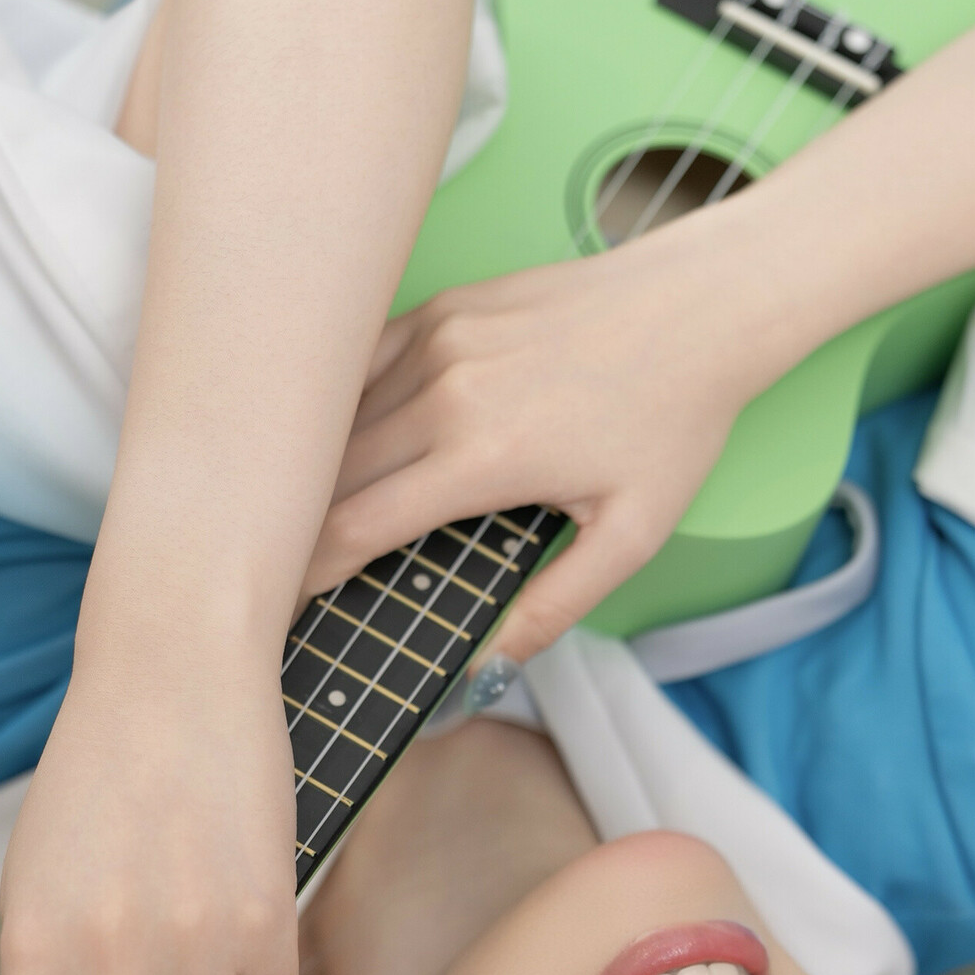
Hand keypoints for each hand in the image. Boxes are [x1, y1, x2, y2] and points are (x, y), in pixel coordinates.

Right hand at [300, 223, 769, 665]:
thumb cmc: (672, 421)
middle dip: (296, 528)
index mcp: (483, 456)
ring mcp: (437, 340)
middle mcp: (445, 391)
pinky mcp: (442, 308)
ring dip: (311, 471)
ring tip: (285, 514)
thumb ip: (554, 607)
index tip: (284, 601)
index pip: (357, 525)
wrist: (702, 308)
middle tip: (273, 568)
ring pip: (339, 418)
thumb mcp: (630, 536)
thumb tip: (492, 665)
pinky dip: (340, 408)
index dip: (308, 571)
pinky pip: (363, 365)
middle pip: (331, 475)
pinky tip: (330, 441)